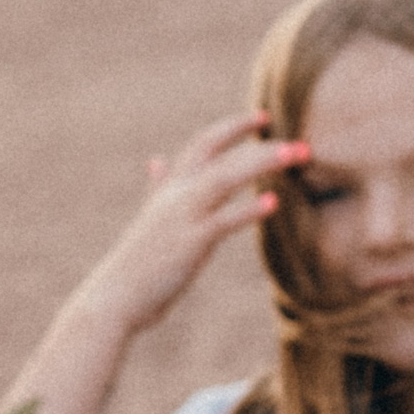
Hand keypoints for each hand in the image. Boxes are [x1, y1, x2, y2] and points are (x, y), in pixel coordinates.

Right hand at [73, 111, 306, 337]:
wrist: (114, 297)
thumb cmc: (135, 264)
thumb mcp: (149, 218)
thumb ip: (158, 188)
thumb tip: (155, 161)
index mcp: (168, 188)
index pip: (203, 143)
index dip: (233, 127)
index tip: (263, 116)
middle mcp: (175, 195)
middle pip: (220, 154)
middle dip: (260, 143)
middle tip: (299, 144)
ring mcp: (181, 217)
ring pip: (224, 178)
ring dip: (261, 163)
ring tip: (295, 156)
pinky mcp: (189, 243)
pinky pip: (222, 221)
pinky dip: (248, 210)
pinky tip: (274, 202)